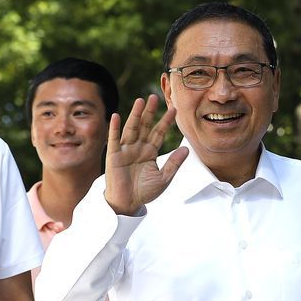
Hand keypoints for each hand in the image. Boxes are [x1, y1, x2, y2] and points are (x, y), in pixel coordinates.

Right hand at [103, 94, 187, 214]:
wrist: (128, 203)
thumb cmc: (144, 191)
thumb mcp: (163, 178)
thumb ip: (174, 163)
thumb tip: (186, 149)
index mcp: (150, 152)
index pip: (159, 132)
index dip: (166, 121)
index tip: (174, 109)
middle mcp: (138, 147)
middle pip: (145, 126)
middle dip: (150, 112)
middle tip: (155, 97)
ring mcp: (125, 150)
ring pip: (131, 128)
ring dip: (135, 115)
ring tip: (140, 101)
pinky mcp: (114, 155)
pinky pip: (114, 140)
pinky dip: (114, 128)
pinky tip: (116, 116)